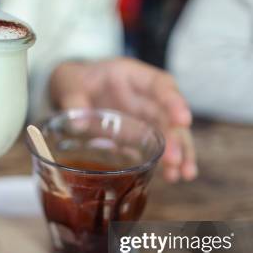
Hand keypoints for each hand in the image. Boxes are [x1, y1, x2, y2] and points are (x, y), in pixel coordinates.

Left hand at [49, 58, 196, 181]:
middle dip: (177, 137)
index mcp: (131, 76)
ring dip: (180, 153)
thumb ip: (73, 100)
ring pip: (170, 133)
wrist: (73, 89)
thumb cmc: (75, 81)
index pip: (160, 85)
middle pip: (169, 115)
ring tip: (184, 174)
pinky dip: (166, 161)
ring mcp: (144, 116)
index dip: (173, 101)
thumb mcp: (68, 84)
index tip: (183, 120)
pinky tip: (173, 177)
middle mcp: (144, 96)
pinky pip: (158, 147)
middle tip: (176, 161)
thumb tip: (79, 124)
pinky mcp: (140, 134)